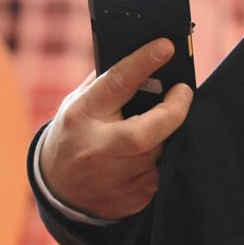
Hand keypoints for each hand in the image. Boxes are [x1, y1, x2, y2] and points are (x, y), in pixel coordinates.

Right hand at [39, 38, 192, 219]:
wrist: (60, 189)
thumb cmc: (76, 133)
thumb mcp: (79, 102)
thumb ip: (108, 80)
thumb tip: (147, 55)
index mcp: (82, 116)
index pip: (115, 84)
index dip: (143, 63)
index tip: (166, 47)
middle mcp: (97, 149)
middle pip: (144, 132)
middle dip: (172, 110)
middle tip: (183, 91)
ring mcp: (115, 178)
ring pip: (159, 152)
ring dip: (166, 135)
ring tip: (162, 123)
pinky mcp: (134, 198)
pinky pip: (162, 172)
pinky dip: (162, 158)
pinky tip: (152, 151)